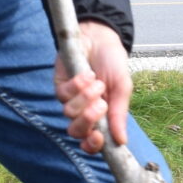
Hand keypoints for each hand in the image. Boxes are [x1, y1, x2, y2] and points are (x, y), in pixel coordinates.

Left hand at [56, 19, 133, 154]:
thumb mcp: (122, 87)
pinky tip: (87, 74)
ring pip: (69, 113)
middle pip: (76, 132)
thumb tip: (122, 141)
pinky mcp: (59, 85)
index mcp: (102, 117)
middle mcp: (84, 112)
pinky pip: (63, 95)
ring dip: (85, 98)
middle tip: (101, 105)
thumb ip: (119, 114)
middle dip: (88, 121)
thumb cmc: (113, 63)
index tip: (99, 139)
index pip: (93, 141)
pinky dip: (77, 85)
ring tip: (97, 82)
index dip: (93, 146)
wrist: (100, 37)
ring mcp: (70, 99)